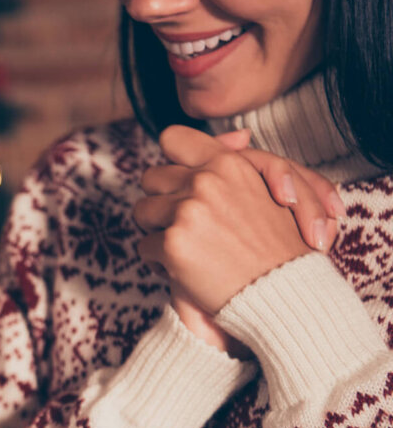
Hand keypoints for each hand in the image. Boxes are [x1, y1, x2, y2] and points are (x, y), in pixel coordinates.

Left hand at [134, 125, 342, 325]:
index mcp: (227, 163)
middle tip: (182, 224)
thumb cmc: (280, 247)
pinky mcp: (173, 244)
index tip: (178, 181)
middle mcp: (204, 180)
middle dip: (160, 200)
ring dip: (156, 231)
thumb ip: (244, 162)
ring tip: (186, 249)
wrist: (285, 291)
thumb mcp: (271, 190)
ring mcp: (187, 211)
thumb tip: (238, 136)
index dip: (169, 160)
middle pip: (150, 179)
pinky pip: (144, 247)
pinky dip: (159, 263)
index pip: (173, 139)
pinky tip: (186, 273)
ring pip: (141, 212)